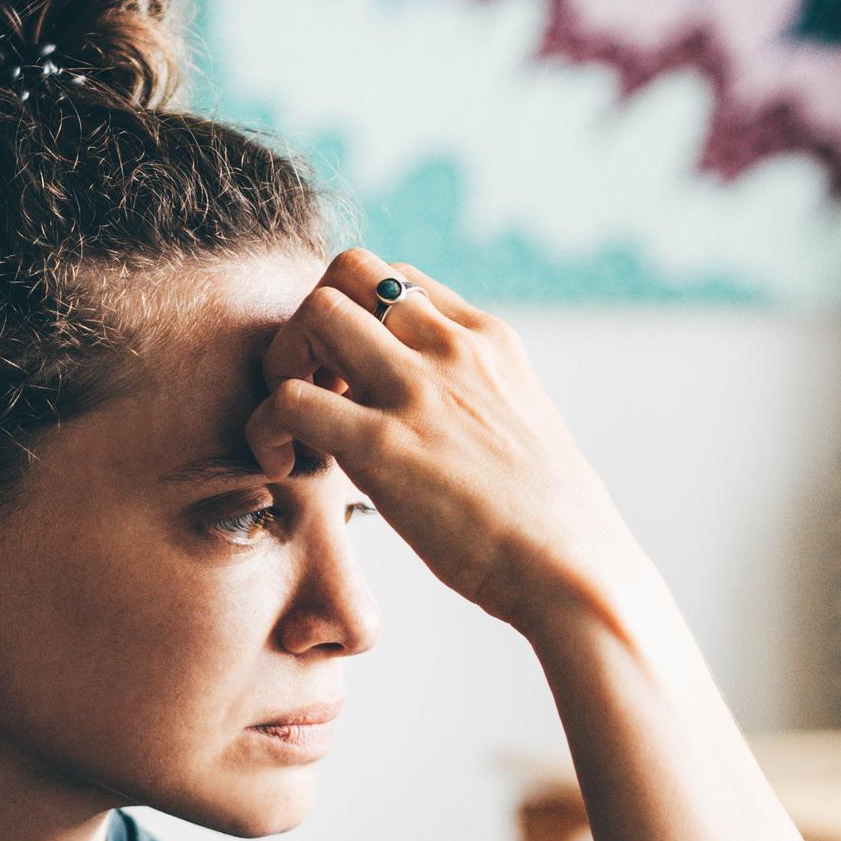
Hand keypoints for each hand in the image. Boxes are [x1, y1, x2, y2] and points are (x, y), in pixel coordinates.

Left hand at [253, 248, 649, 636]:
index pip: (396, 278)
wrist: (573, 570)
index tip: (353, 379)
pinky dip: (267, 428)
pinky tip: (284, 467)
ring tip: (292, 425)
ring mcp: (417, 392)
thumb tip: (440, 419)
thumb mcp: (519, 425)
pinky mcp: (382, 447)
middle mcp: (450, 348)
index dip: (357, 318)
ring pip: (313, 313)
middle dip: (312, 322)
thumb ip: (473, 399)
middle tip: (312, 390)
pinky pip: (289, 400)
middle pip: (348, 270)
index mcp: (487, 339)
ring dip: (282, 361)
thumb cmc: (547, 522)